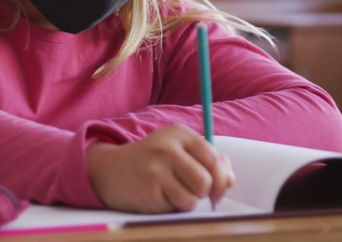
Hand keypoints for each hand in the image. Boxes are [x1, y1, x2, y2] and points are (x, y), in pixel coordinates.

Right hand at [86, 123, 234, 213]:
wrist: (110, 170)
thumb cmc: (153, 161)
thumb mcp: (178, 150)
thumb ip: (207, 160)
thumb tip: (230, 180)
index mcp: (179, 133)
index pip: (214, 159)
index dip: (222, 179)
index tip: (218, 189)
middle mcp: (167, 148)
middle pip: (206, 181)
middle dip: (205, 193)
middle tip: (195, 194)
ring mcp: (155, 170)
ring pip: (192, 199)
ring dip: (188, 202)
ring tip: (174, 193)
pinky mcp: (147, 191)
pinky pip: (175, 209)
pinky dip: (172, 208)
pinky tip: (159, 197)